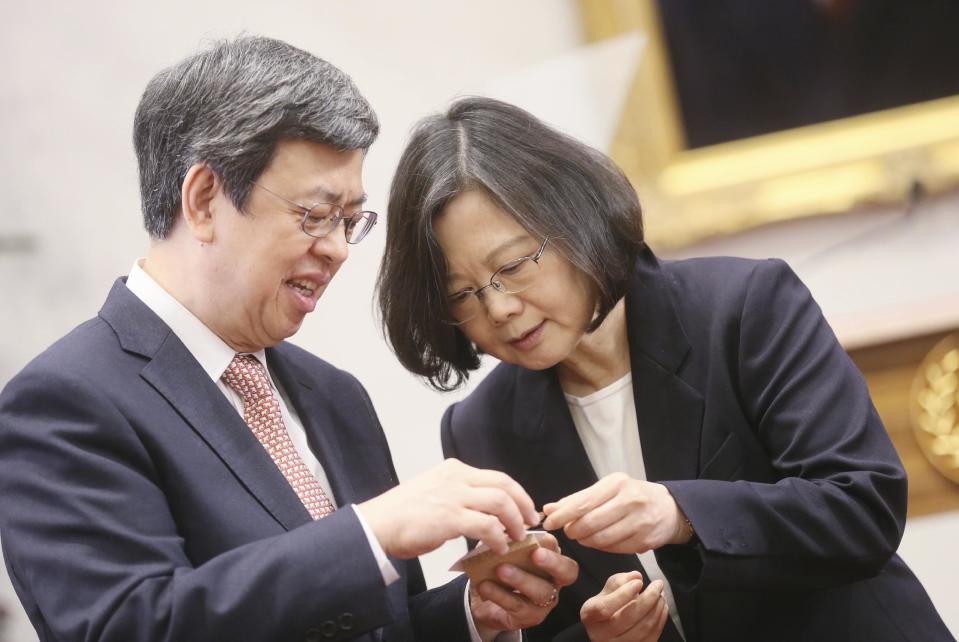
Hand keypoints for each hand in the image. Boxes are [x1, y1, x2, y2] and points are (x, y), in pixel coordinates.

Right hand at [359, 458, 538, 558]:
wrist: (376, 526)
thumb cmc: (401, 515)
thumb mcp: (434, 492)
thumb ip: (458, 496)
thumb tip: (483, 514)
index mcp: (454, 470)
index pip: (496, 477)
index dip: (517, 494)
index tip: (526, 509)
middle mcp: (456, 477)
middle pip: (504, 485)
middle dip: (523, 505)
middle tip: (531, 522)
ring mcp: (453, 496)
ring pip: (500, 502)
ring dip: (515, 521)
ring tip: (518, 537)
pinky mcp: (449, 517)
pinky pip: (486, 525)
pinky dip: (498, 537)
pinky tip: (499, 548)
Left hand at [470, 533, 578, 640]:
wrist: (483, 597)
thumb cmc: (498, 566)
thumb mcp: (501, 548)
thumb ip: (506, 535)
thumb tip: (504, 520)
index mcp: (550, 559)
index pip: (560, 549)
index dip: (552, 545)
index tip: (539, 538)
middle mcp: (553, 580)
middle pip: (566, 572)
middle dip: (553, 562)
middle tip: (536, 554)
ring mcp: (543, 601)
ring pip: (541, 591)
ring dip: (521, 578)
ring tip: (501, 569)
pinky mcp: (528, 617)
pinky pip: (517, 606)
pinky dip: (500, 594)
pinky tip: (485, 585)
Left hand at [541, 473, 690, 553]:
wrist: (669, 509)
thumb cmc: (631, 496)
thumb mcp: (607, 489)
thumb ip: (577, 499)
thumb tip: (548, 509)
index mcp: (617, 483)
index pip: (583, 502)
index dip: (562, 515)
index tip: (548, 523)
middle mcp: (631, 500)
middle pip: (590, 523)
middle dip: (574, 530)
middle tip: (569, 531)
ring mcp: (640, 522)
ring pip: (601, 539)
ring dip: (586, 541)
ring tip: (584, 536)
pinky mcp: (645, 541)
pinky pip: (614, 549)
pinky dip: (602, 547)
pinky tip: (601, 540)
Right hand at [581, 572, 667, 641]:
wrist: (607, 629)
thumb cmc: (606, 607)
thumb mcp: (605, 592)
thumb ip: (618, 581)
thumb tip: (635, 577)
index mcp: (590, 616)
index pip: (605, 607)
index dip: (623, 594)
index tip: (639, 582)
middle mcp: (601, 635)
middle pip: (628, 618)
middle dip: (648, 598)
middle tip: (658, 584)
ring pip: (643, 628)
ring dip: (657, 608)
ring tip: (661, 594)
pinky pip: (651, 636)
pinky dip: (660, 620)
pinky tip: (662, 607)